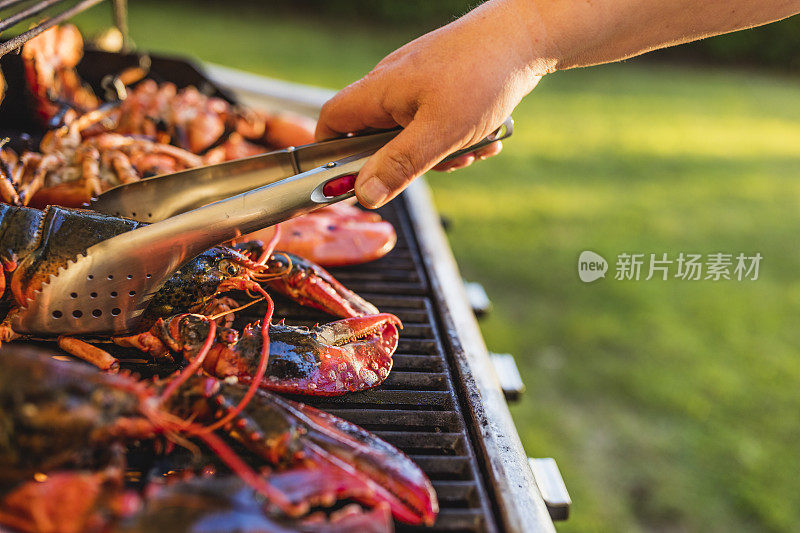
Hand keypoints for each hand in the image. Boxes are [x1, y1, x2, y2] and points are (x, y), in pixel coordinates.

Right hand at [315, 0, 544, 207]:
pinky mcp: (440, 85)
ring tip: (469, 149)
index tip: (351, 180)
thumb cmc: (482, 76)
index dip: (332, 153)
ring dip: (438, 153)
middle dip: (405, 162)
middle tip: (437, 165)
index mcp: (379, 91)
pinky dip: (454, 137)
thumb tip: (365, 195)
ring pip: (410, 133)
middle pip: (375, 136)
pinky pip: (435, 122)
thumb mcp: (439, 132)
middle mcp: (391, 84)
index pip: (331, 122)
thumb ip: (399, 165)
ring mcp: (416, 84)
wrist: (525, 37)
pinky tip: (483, 137)